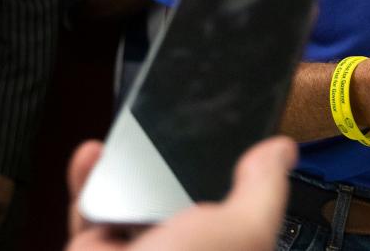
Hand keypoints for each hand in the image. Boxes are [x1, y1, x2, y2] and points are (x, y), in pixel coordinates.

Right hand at [66, 136, 296, 250]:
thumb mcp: (243, 230)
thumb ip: (263, 189)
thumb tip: (281, 151)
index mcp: (228, 248)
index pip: (238, 207)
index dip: (236, 174)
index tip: (234, 138)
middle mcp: (186, 250)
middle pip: (181, 197)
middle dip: (176, 163)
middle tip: (176, 131)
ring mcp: (139, 249)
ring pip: (133, 200)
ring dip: (127, 165)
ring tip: (132, 133)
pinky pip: (91, 210)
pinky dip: (88, 181)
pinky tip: (93, 156)